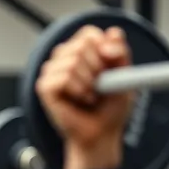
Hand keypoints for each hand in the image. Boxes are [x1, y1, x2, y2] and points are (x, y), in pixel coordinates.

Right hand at [34, 25, 134, 156]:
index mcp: (81, 50)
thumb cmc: (110, 107)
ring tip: (90, 95)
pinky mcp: (44, 87)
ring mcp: (51, 71)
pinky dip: (78, 90)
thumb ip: (121, 52)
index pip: (89, 33)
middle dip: (98, 67)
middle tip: (100, 85)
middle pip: (82, 45)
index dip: (103, 47)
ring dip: (89, 82)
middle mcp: (63, 57)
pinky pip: (64, 78)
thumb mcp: (124, 76)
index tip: (110, 64)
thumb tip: (111, 35)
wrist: (101, 134)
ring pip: (72, 61)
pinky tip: (81, 100)